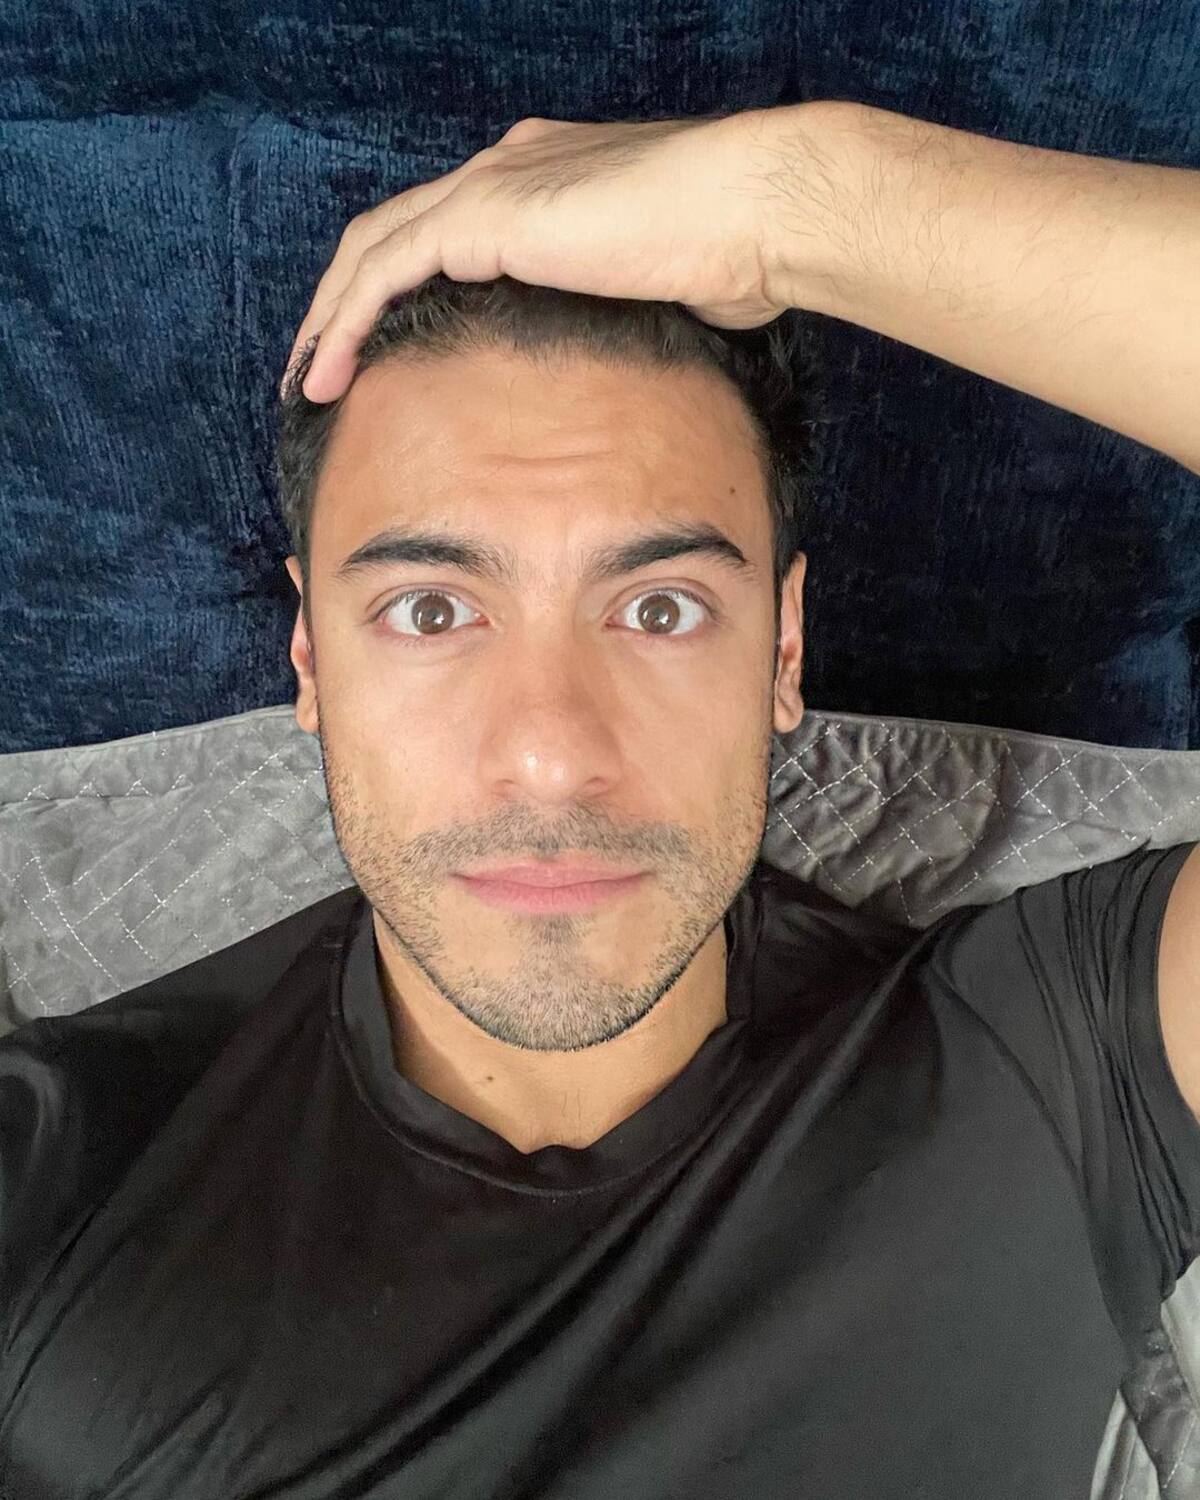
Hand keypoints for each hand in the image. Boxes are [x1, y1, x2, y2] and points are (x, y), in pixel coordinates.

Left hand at [281, 108, 788, 403]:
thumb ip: (610, 309)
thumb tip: (606, 364)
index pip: (442, 236)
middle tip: (317, 372)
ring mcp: (491, 186)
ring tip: (305, 382)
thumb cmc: (730, 254)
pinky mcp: (485, 215)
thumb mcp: (654, 290)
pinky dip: (345, 322)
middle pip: (390, 237)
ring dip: (328, 319)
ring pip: (372, 250)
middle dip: (342, 307)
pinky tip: (325, 373)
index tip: (380, 358)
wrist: (752, 209)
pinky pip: (384, 270)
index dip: (397, 297)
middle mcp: (504, 171)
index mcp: (540, 186)